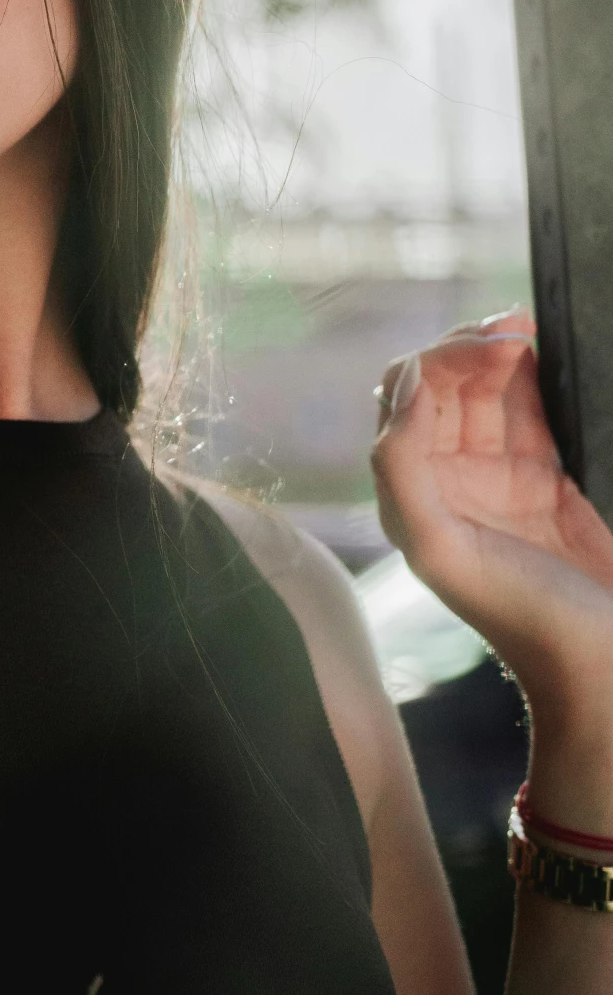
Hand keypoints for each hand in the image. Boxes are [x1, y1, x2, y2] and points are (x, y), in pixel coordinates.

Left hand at [372, 311, 612, 773]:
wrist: (601, 667)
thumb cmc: (521, 618)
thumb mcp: (441, 550)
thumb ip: (402, 468)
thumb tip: (403, 388)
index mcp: (412, 489)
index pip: (407, 394)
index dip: (443, 358)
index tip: (495, 347)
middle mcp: (447, 476)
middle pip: (445, 383)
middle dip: (472, 345)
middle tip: (517, 327)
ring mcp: (498, 475)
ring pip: (490, 389)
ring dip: (505, 352)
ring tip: (534, 329)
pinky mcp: (547, 477)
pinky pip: (535, 410)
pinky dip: (542, 377)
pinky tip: (555, 353)